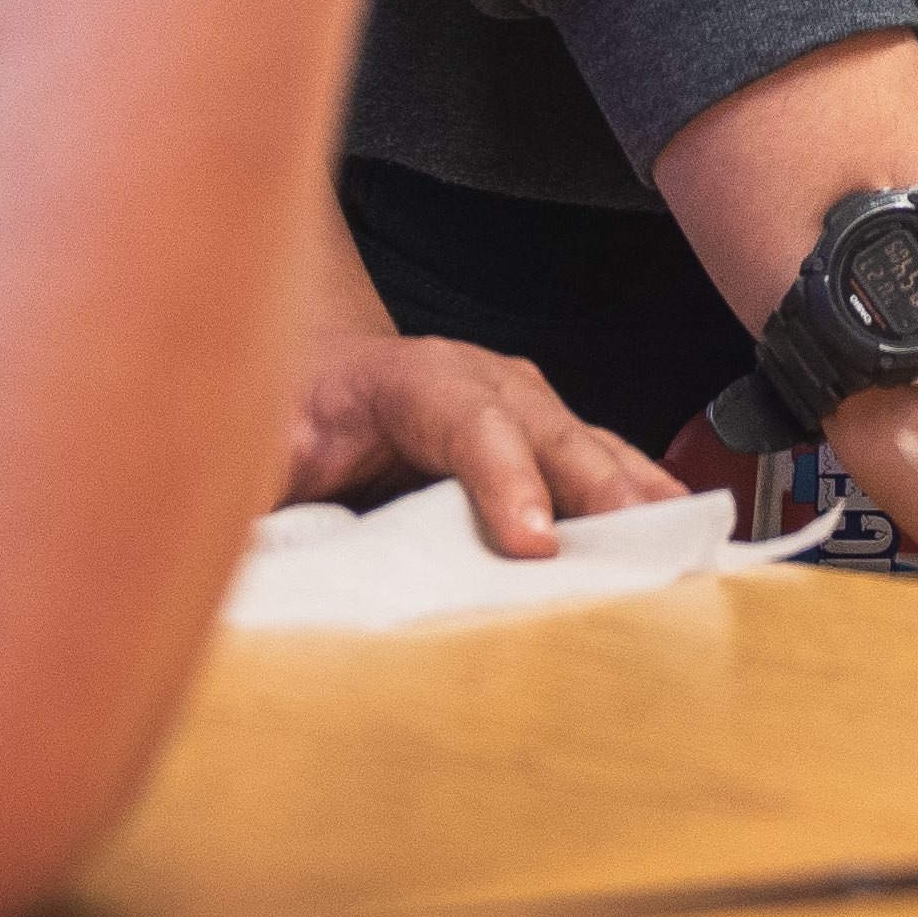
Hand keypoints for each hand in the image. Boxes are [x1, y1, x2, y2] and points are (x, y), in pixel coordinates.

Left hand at [280, 332, 674, 549]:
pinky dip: (643, 498)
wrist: (320, 369)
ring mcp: (523, 403)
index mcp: (405, 378)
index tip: (534, 545)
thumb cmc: (290, 414)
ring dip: (639, 495)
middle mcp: (481, 379)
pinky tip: (686, 535)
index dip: (504, 479)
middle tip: (645, 547)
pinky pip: (601, 463)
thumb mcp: (253, 446)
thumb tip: (227, 536)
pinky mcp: (544, 436)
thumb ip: (250, 485)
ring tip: (690, 546)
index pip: (465, 421)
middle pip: (549, 430)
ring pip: (589, 445)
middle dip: (600, 488)